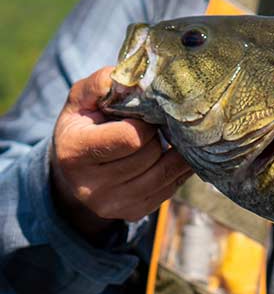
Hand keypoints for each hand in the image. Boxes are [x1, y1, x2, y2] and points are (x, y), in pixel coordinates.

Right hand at [50, 67, 192, 239]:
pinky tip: (171, 154)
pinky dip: (177, 169)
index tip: (145, 113)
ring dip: (174, 152)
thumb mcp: (84, 98)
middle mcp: (89, 186)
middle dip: (159, 134)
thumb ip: (104, 82)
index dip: (146, 121)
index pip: (131, 137)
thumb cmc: (85, 123)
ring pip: (165, 173)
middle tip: (158, 124)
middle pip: (150, 154)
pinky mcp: (132, 213)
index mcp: (74, 152)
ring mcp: (112, 204)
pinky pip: (171, 188)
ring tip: (169, 136)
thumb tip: (135, 80)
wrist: (75, 166)